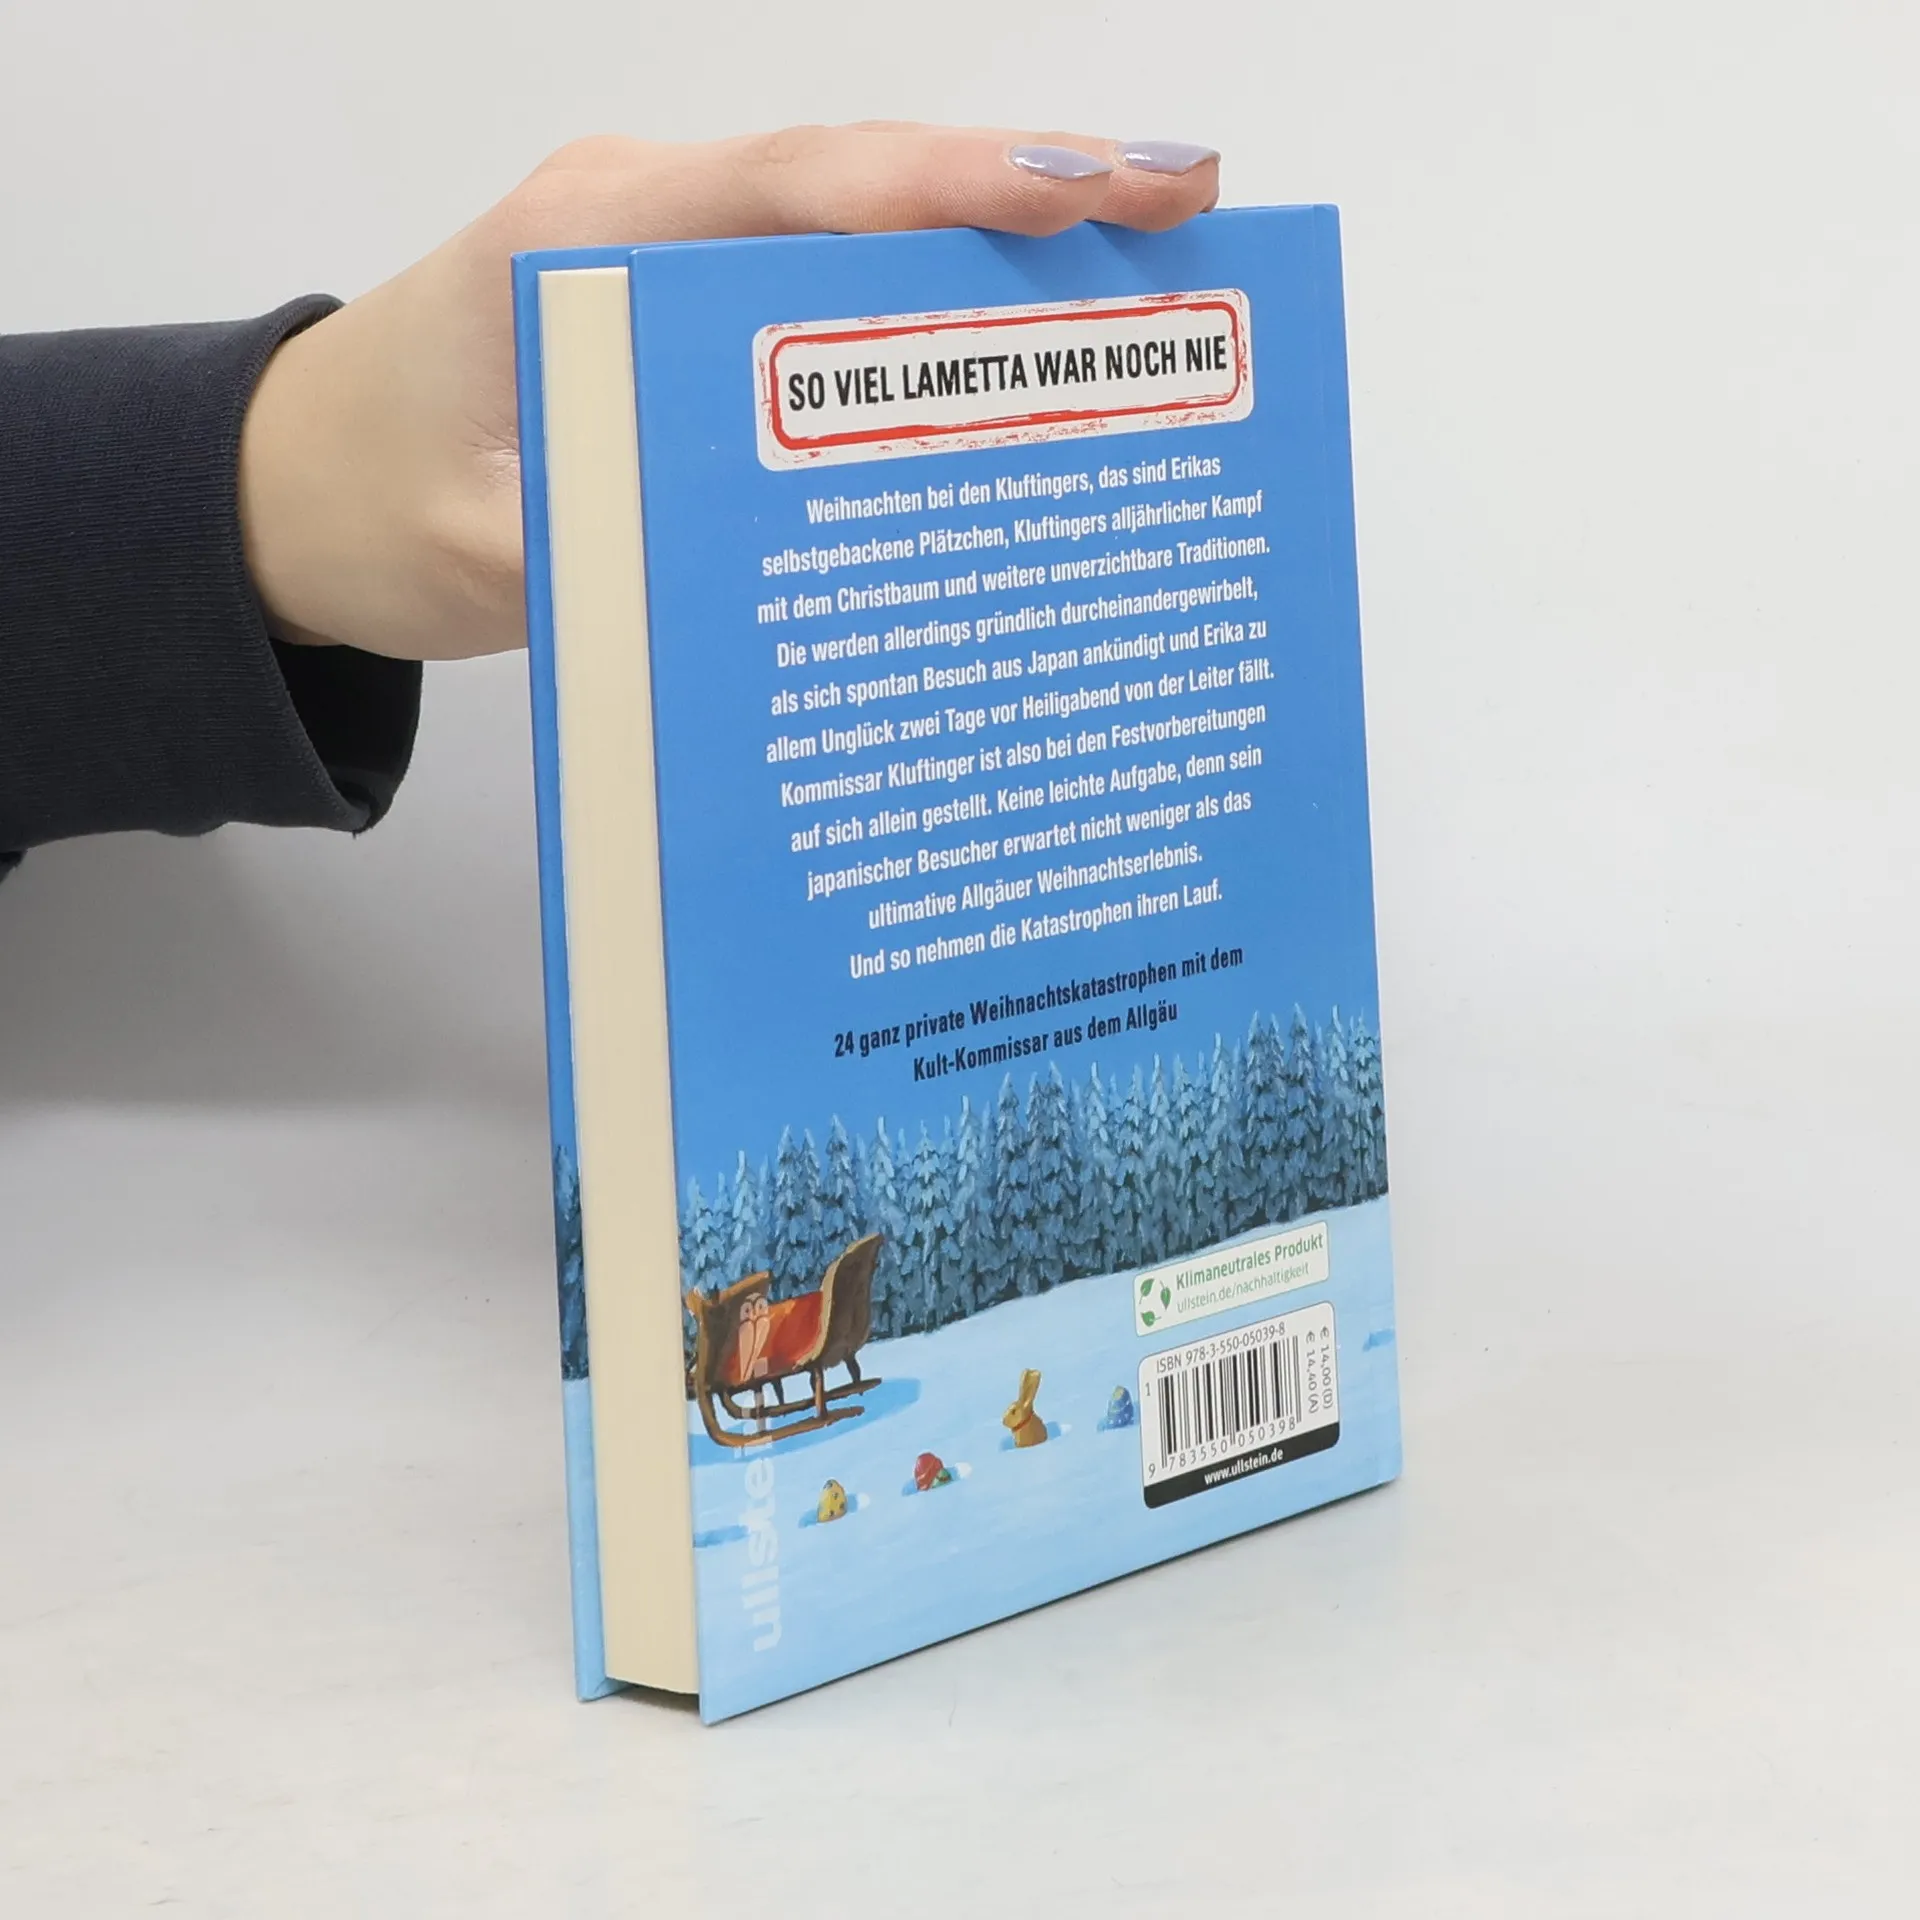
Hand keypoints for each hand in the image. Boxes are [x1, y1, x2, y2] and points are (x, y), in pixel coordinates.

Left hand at [237, 124, 1220, 661]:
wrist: (289, 490)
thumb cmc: (369, 504)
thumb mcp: (491, 547)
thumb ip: (628, 543)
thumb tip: (797, 577)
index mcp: (590, 238)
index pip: (804, 189)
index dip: (954, 192)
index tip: (1091, 195)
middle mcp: (644, 218)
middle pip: (861, 182)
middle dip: (1024, 188)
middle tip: (1186, 205)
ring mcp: (666, 255)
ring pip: (856, 227)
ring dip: (992, 239)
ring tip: (1141, 256)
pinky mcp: (681, 315)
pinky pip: (821, 288)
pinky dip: (924, 302)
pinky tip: (1014, 343)